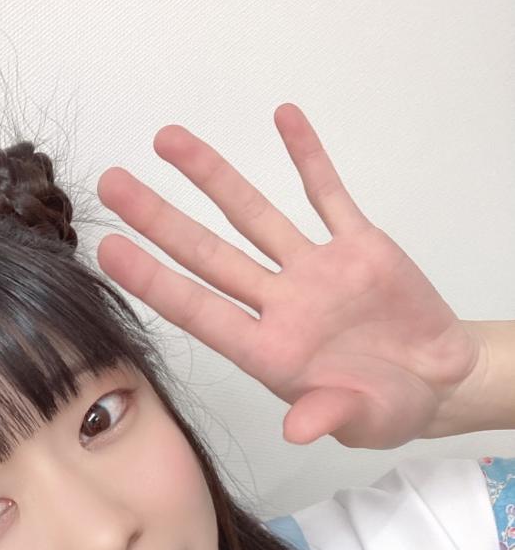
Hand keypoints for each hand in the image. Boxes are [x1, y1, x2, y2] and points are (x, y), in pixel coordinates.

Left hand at [95, 104, 482, 448]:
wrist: (438, 379)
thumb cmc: (389, 407)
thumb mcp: (364, 420)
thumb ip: (329, 416)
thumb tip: (297, 431)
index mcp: (270, 350)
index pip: (200, 310)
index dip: (154, 280)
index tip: (110, 249)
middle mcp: (281, 305)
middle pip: (209, 254)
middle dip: (161, 220)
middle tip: (111, 184)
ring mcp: (316, 271)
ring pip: (254, 215)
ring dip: (213, 177)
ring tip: (168, 139)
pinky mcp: (358, 246)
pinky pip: (328, 195)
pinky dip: (308, 157)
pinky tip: (283, 118)